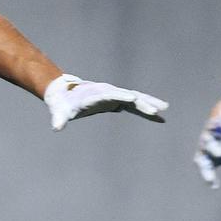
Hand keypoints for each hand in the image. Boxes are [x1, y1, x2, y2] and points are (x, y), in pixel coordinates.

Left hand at [43, 73, 168, 130]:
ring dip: (149, 103)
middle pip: (128, 96)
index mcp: (95, 94)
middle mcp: (107, 92)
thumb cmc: (61, 104)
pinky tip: (157, 116)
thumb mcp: (60, 112)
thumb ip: (59, 119)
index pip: (110, 94)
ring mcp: (113, 95)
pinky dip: (145, 110)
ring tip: (165, 108)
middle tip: (158, 109)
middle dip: (142, 102)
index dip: (121, 96)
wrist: (63, 94)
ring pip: (134, 99)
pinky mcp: (116, 101)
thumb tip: (56, 127)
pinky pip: (133, 105)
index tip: (133, 97)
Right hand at [193, 92, 220, 188]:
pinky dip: (209, 176)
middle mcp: (209, 138)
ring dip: (206, 168)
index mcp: (217, 125)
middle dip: (213, 147)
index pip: (216, 125)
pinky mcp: (210, 160)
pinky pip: (207, 169)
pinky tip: (213, 185)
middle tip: (220, 152)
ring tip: (210, 178)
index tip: (219, 125)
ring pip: (204, 159)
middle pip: (209, 143)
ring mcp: (208, 151)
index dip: (218, 126)